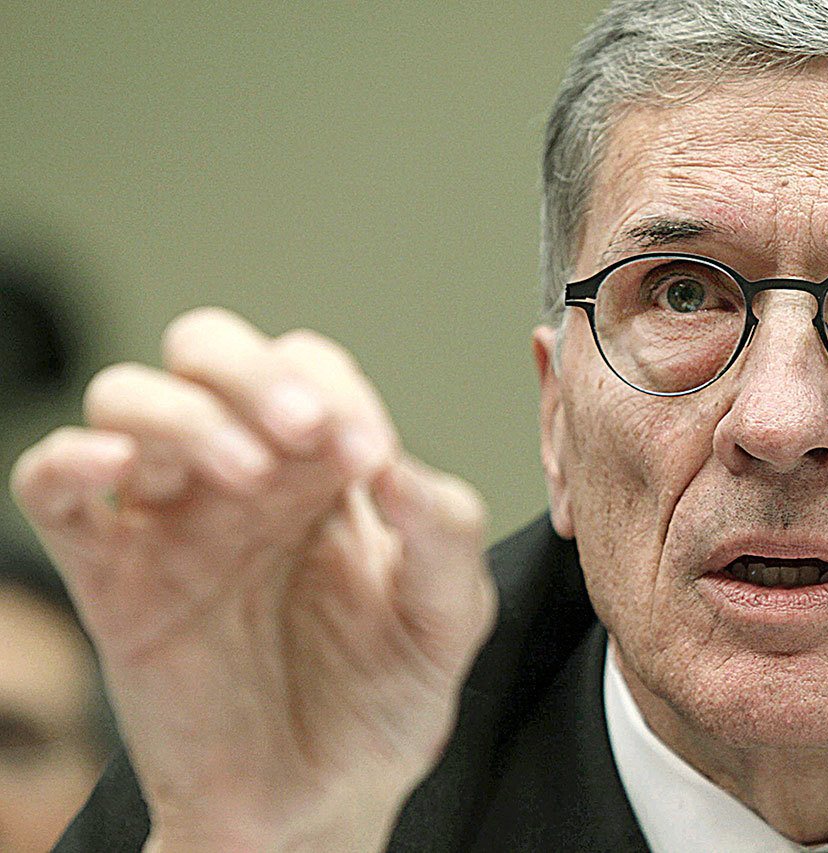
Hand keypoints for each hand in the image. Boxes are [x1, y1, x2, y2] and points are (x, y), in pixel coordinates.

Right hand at [10, 308, 497, 850]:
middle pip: (207, 351)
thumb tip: (400, 467)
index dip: (337, 391)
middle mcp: (243, 477)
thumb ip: (445, 536)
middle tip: (304, 431)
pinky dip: (69, 461)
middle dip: (251, 370)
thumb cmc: (382, 700)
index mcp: (323, 470)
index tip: (370, 455)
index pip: (309, 368)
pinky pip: (51, 488)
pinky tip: (116, 471)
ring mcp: (172, 520)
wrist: (317, 804)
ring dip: (185, 415)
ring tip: (246, 476)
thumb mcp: (446, 620)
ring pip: (129, 401)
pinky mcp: (111, 579)